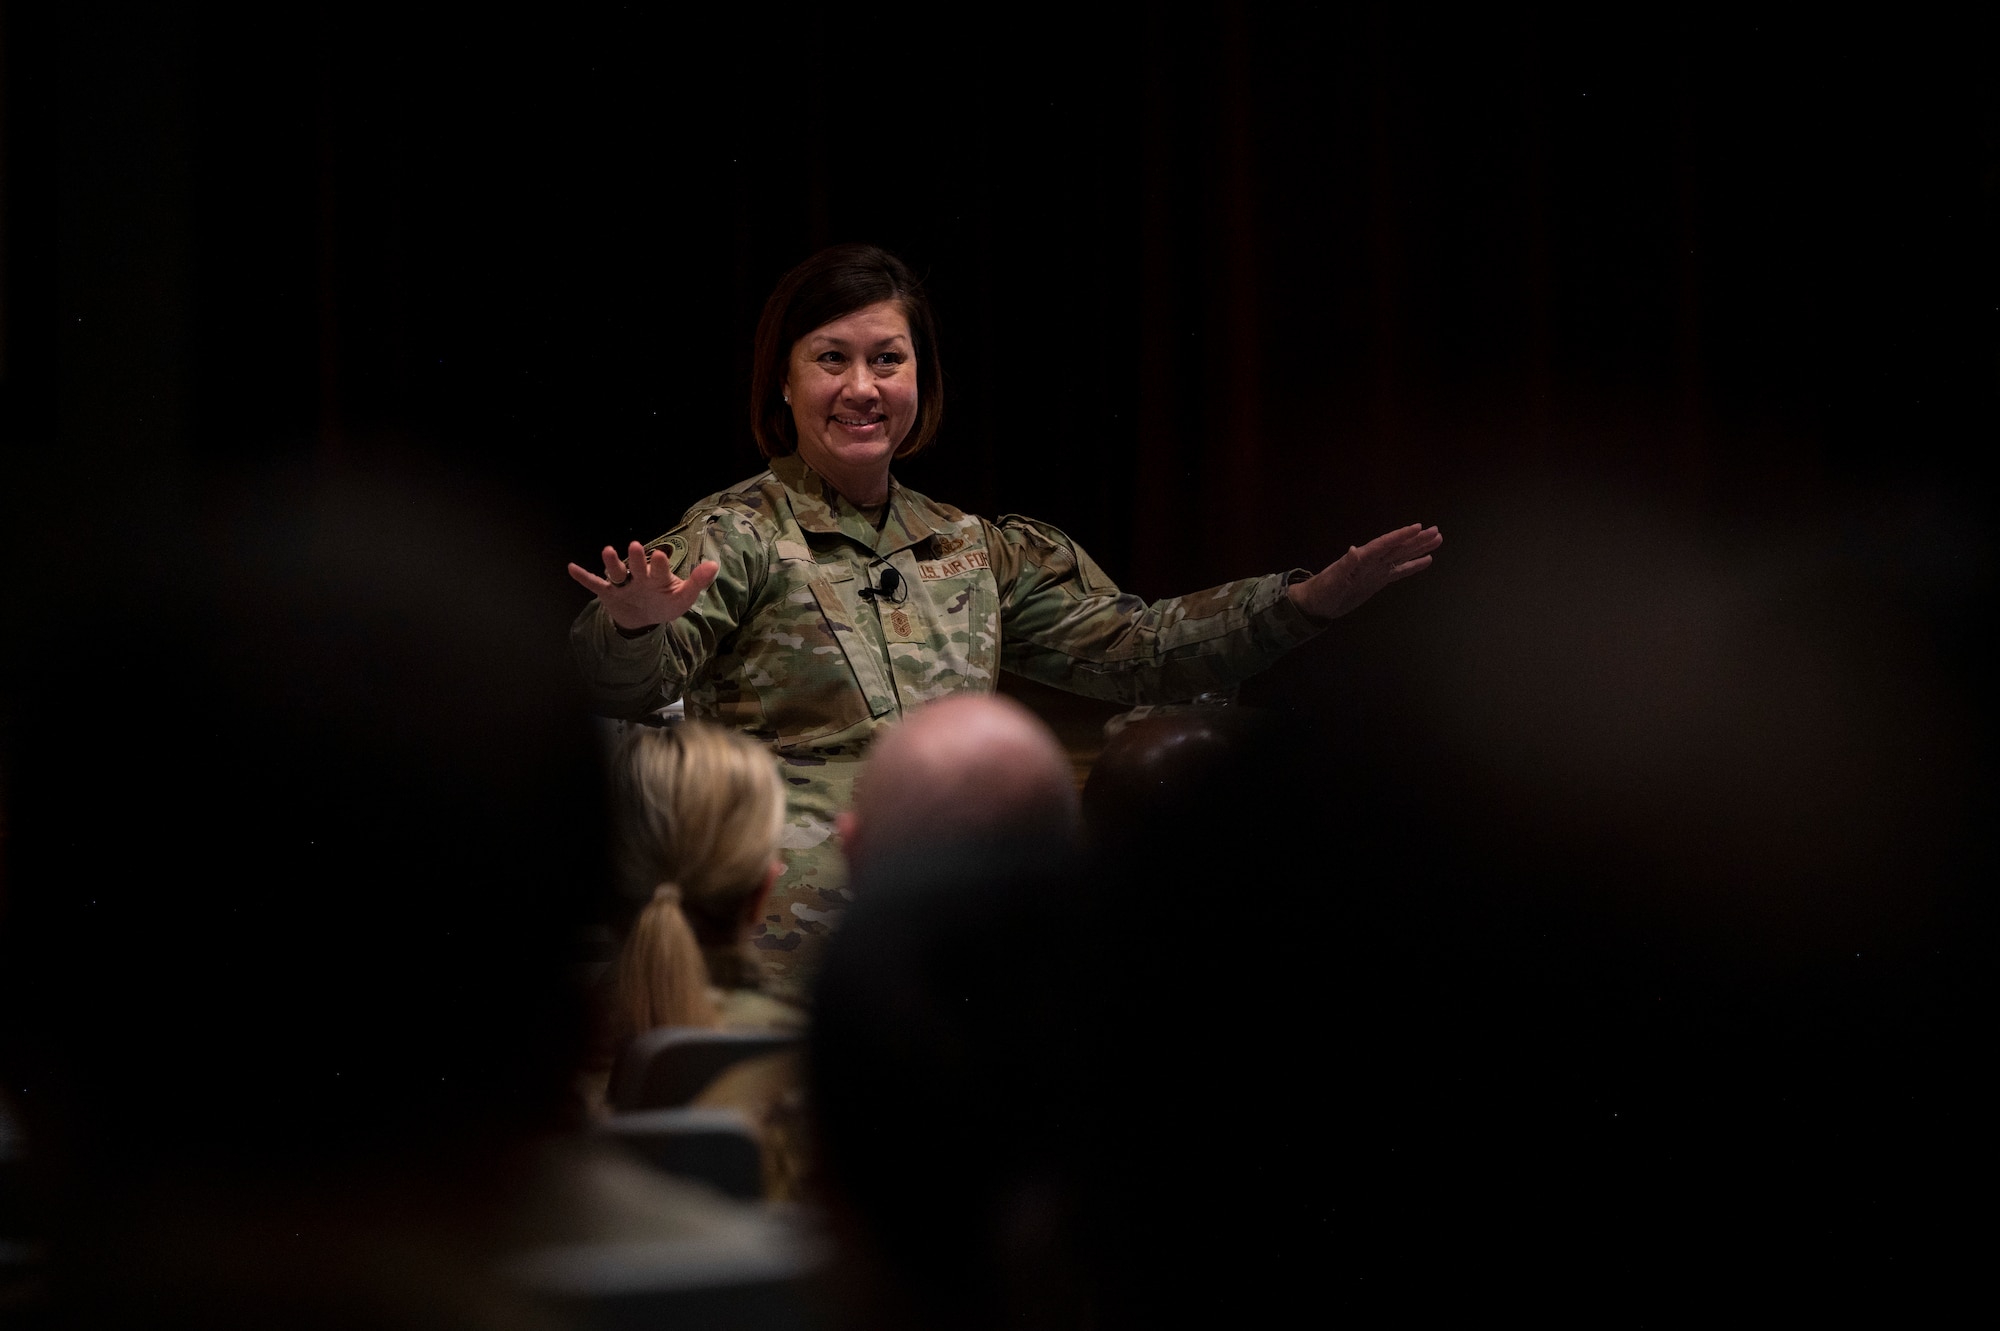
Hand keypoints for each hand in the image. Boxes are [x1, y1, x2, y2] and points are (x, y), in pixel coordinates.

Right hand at [566, 541, 719, 631]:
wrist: (644, 620)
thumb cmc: (664, 605)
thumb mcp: (683, 598)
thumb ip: (696, 582)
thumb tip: (714, 565)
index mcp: (658, 577)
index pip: (659, 570)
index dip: (660, 564)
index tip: (662, 556)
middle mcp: (639, 577)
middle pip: (637, 567)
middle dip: (637, 559)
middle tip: (636, 547)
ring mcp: (623, 584)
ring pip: (616, 572)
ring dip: (611, 563)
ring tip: (608, 551)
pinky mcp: (609, 593)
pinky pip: (594, 585)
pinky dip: (584, 577)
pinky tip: (571, 568)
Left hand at [1288, 523, 1441, 620]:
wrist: (1316, 603)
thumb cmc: (1322, 590)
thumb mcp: (1332, 580)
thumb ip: (1345, 564)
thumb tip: (1354, 549)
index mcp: (1362, 558)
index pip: (1384, 544)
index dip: (1400, 536)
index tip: (1418, 527)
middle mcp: (1372, 560)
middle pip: (1398, 547)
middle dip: (1416, 539)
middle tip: (1436, 530)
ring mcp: (1376, 570)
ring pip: (1402, 556)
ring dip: (1419, 548)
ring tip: (1437, 539)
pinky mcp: (1378, 580)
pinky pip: (1399, 571)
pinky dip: (1413, 566)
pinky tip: (1426, 560)